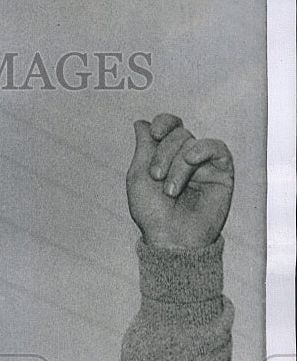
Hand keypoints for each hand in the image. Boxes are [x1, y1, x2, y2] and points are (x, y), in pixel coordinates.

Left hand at [126, 113, 233, 249]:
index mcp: (166, 156)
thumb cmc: (152, 213)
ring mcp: (204, 164)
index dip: (163, 123)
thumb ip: (143, 148)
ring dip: (177, 165)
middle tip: (156, 177)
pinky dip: (201, 150)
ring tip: (170, 191)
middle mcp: (186, 157)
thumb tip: (140, 122)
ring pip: (191, 142)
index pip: (169, 126)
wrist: (172, 238)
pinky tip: (191, 161)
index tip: (154, 133)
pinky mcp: (222, 172)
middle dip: (163, 153)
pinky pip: (216, 147)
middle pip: (177, 133)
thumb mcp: (139, 177)